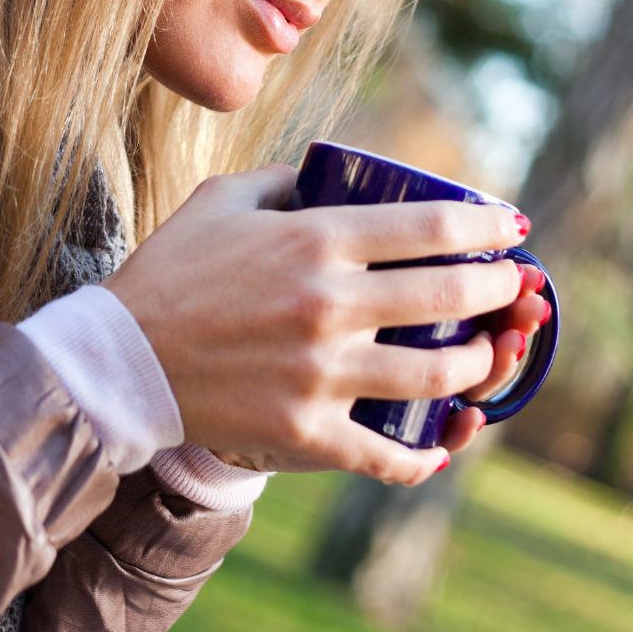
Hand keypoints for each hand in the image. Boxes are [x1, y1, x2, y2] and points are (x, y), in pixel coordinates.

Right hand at [104, 165, 549, 485]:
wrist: (117, 359)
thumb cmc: (171, 271)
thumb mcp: (225, 198)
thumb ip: (290, 181)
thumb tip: (337, 175)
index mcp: (316, 240)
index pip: (432, 226)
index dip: (487, 223)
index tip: (514, 225)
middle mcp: (330, 305)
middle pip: (451, 297)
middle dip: (501, 291)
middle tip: (516, 288)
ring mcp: (322, 373)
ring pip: (437, 375)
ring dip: (479, 364)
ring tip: (485, 355)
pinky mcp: (306, 431)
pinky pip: (386, 453)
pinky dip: (423, 456)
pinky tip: (441, 447)